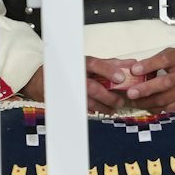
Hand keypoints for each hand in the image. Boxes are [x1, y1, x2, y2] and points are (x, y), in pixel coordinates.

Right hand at [19, 59, 135, 113]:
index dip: (108, 70)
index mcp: (80, 62)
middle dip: (108, 96)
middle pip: (91, 86)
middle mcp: (73, 75)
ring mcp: (68, 89)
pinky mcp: (64, 100)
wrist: (42, 79)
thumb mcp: (90, 63)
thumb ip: (111, 64)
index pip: (95, 64)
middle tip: (120, 101)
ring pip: (86, 100)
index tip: (121, 78)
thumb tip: (132, 63)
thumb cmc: (71, 69)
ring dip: (103, 106)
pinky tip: (102, 111)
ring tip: (114, 108)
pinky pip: (80, 107)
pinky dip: (93, 110)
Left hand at [118, 47, 174, 112]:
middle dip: (146, 89)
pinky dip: (157, 109)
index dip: (149, 65)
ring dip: (146, 102)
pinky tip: (146, 107)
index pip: (165, 60)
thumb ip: (156, 60)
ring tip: (132, 102)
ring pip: (165, 99)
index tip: (134, 70)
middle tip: (130, 93)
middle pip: (165, 83)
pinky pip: (170, 108)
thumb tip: (135, 70)